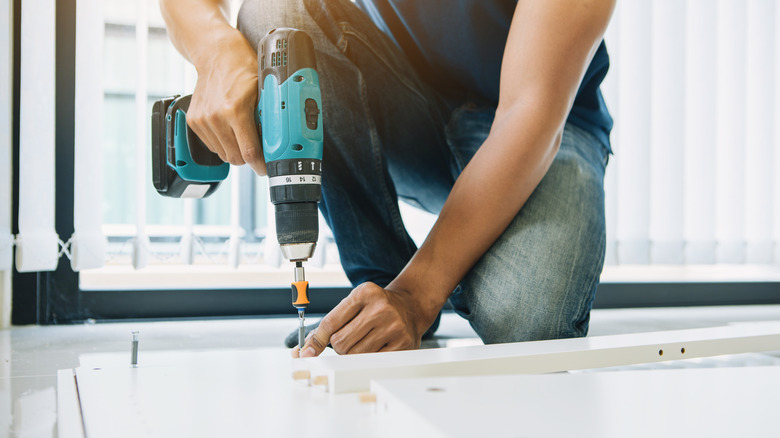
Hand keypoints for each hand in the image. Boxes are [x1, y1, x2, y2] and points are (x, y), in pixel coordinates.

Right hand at [187, 28, 265, 175]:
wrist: (216, 54)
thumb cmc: (243, 69)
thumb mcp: (264, 90)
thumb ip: (269, 117)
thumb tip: (279, 141)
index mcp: (235, 110)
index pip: (249, 152)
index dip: (260, 165)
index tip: (266, 168)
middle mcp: (215, 117)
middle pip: (235, 158)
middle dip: (248, 157)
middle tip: (257, 148)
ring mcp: (202, 120)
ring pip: (223, 154)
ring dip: (234, 150)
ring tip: (242, 134)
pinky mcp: (194, 121)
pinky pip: (212, 146)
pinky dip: (222, 143)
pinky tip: (229, 129)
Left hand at [292, 282, 438, 356]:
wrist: (411, 306)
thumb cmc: (377, 306)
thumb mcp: (355, 303)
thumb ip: (331, 322)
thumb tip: (306, 348)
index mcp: (364, 293)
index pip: (331, 322)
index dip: (316, 340)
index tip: (307, 351)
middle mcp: (380, 308)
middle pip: (341, 342)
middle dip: (339, 346)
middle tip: (350, 339)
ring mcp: (393, 326)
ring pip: (354, 354)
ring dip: (353, 354)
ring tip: (364, 342)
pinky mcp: (402, 344)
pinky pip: (371, 361)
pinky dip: (367, 359)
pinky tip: (376, 347)